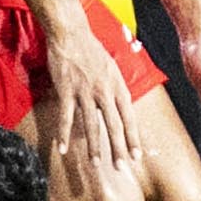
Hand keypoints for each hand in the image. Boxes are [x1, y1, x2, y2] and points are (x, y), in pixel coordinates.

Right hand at [40, 31, 142, 190]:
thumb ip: (115, 90)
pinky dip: (64, 134)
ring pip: (91, 124)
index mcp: (118, 86)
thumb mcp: (112, 69)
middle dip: (118, 148)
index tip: (137, 156)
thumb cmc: (92, 51)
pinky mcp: (66, 90)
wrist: (71, 33)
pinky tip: (63, 148)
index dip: (133, 138)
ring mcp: (85, 91)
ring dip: (94, 146)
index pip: (129, 117)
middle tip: (121, 167)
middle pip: (114, 125)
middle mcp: (104, 91)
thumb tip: (120, 110)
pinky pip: (66, 117)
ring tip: (95, 163)